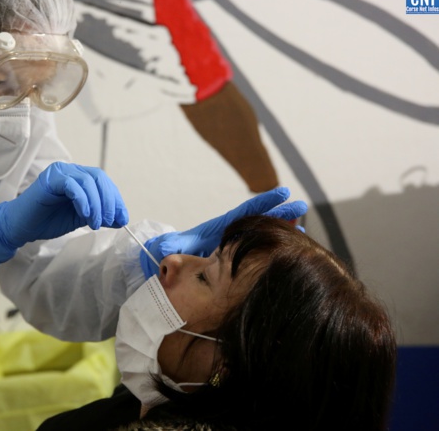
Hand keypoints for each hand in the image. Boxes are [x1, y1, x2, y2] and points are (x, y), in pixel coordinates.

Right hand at [0, 162, 128, 263]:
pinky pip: (72, 185)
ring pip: (87, 181)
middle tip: (112, 221)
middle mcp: (70, 170)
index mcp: (78, 177)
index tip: (123, 218)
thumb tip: (120, 219)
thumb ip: (98, 214)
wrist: (20, 227)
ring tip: (97, 223)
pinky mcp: (50, 179)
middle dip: (109, 201)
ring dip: (97, 204)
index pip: (103, 182)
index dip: (116, 200)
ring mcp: (59, 172)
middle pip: (98, 178)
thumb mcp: (80, 218)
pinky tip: (86, 215)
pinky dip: (83, 200)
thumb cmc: (47, 221)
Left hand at [140, 187, 306, 276]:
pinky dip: (272, 249)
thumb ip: (170, 248)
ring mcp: (230, 248)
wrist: (161, 268)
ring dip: (280, 231)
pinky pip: (256, 252)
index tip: (283, 194)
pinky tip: (288, 252)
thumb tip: (167, 250)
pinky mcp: (231, 260)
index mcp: (216, 230)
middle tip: (301, 207)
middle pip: (258, 221)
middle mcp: (226, 236)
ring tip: (301, 229)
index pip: (243, 214)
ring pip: (260, 236)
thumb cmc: (163, 255)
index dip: (263, 203)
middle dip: (279, 214)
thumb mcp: (166, 249)